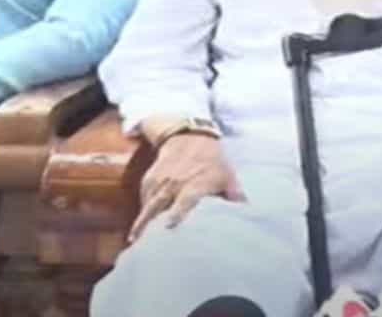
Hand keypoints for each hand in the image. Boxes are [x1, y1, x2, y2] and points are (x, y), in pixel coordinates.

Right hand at [129, 134, 243, 242]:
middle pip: (158, 206)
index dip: (177, 213)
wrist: (189, 137)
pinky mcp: (149, 179)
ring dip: (142, 222)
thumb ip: (234, 195)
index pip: (184, 201)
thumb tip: (245, 211)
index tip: (169, 227)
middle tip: (143, 245)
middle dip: (149, 224)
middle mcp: (175, 183)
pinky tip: (140, 227)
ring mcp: (160, 181)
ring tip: (137, 243)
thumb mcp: (227, 175)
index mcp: (195, 184)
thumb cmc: (212, 161)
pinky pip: (144, 197)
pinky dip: (142, 211)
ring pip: (148, 204)